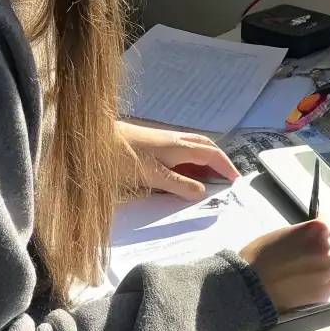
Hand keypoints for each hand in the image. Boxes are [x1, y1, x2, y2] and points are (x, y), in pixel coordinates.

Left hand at [117, 121, 238, 199]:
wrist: (93, 138)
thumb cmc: (122, 157)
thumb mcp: (152, 175)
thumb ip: (178, 184)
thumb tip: (203, 192)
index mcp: (178, 146)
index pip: (210, 154)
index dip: (225, 166)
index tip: (236, 179)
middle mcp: (174, 139)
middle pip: (205, 145)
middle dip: (219, 159)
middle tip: (227, 176)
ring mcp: (162, 138)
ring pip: (193, 145)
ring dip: (206, 157)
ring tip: (209, 175)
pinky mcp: (151, 141)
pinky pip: (181, 148)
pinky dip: (191, 158)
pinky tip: (183, 169)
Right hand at [240, 221, 329, 312]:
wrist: (252, 292)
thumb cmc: (260, 259)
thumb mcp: (282, 234)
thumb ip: (305, 231)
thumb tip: (316, 232)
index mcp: (319, 232)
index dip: (322, 223)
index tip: (316, 226)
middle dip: (325, 242)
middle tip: (310, 247)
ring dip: (325, 260)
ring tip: (307, 264)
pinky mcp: (326, 293)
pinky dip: (323, 277)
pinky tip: (307, 278)